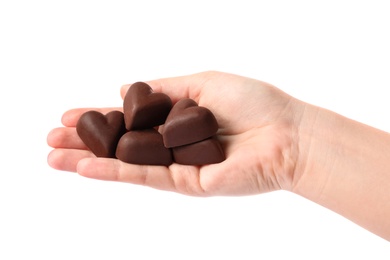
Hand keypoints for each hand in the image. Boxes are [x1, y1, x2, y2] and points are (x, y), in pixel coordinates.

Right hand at [47, 71, 303, 195]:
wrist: (286, 134)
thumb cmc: (253, 103)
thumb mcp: (201, 82)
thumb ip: (163, 88)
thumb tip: (125, 86)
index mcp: (177, 118)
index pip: (131, 119)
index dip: (101, 117)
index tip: (70, 115)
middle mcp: (173, 143)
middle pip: (123, 144)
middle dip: (86, 142)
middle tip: (51, 140)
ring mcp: (179, 165)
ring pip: (127, 163)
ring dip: (89, 161)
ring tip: (54, 158)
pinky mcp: (188, 183)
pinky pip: (147, 177)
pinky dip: (116, 172)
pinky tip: (87, 168)